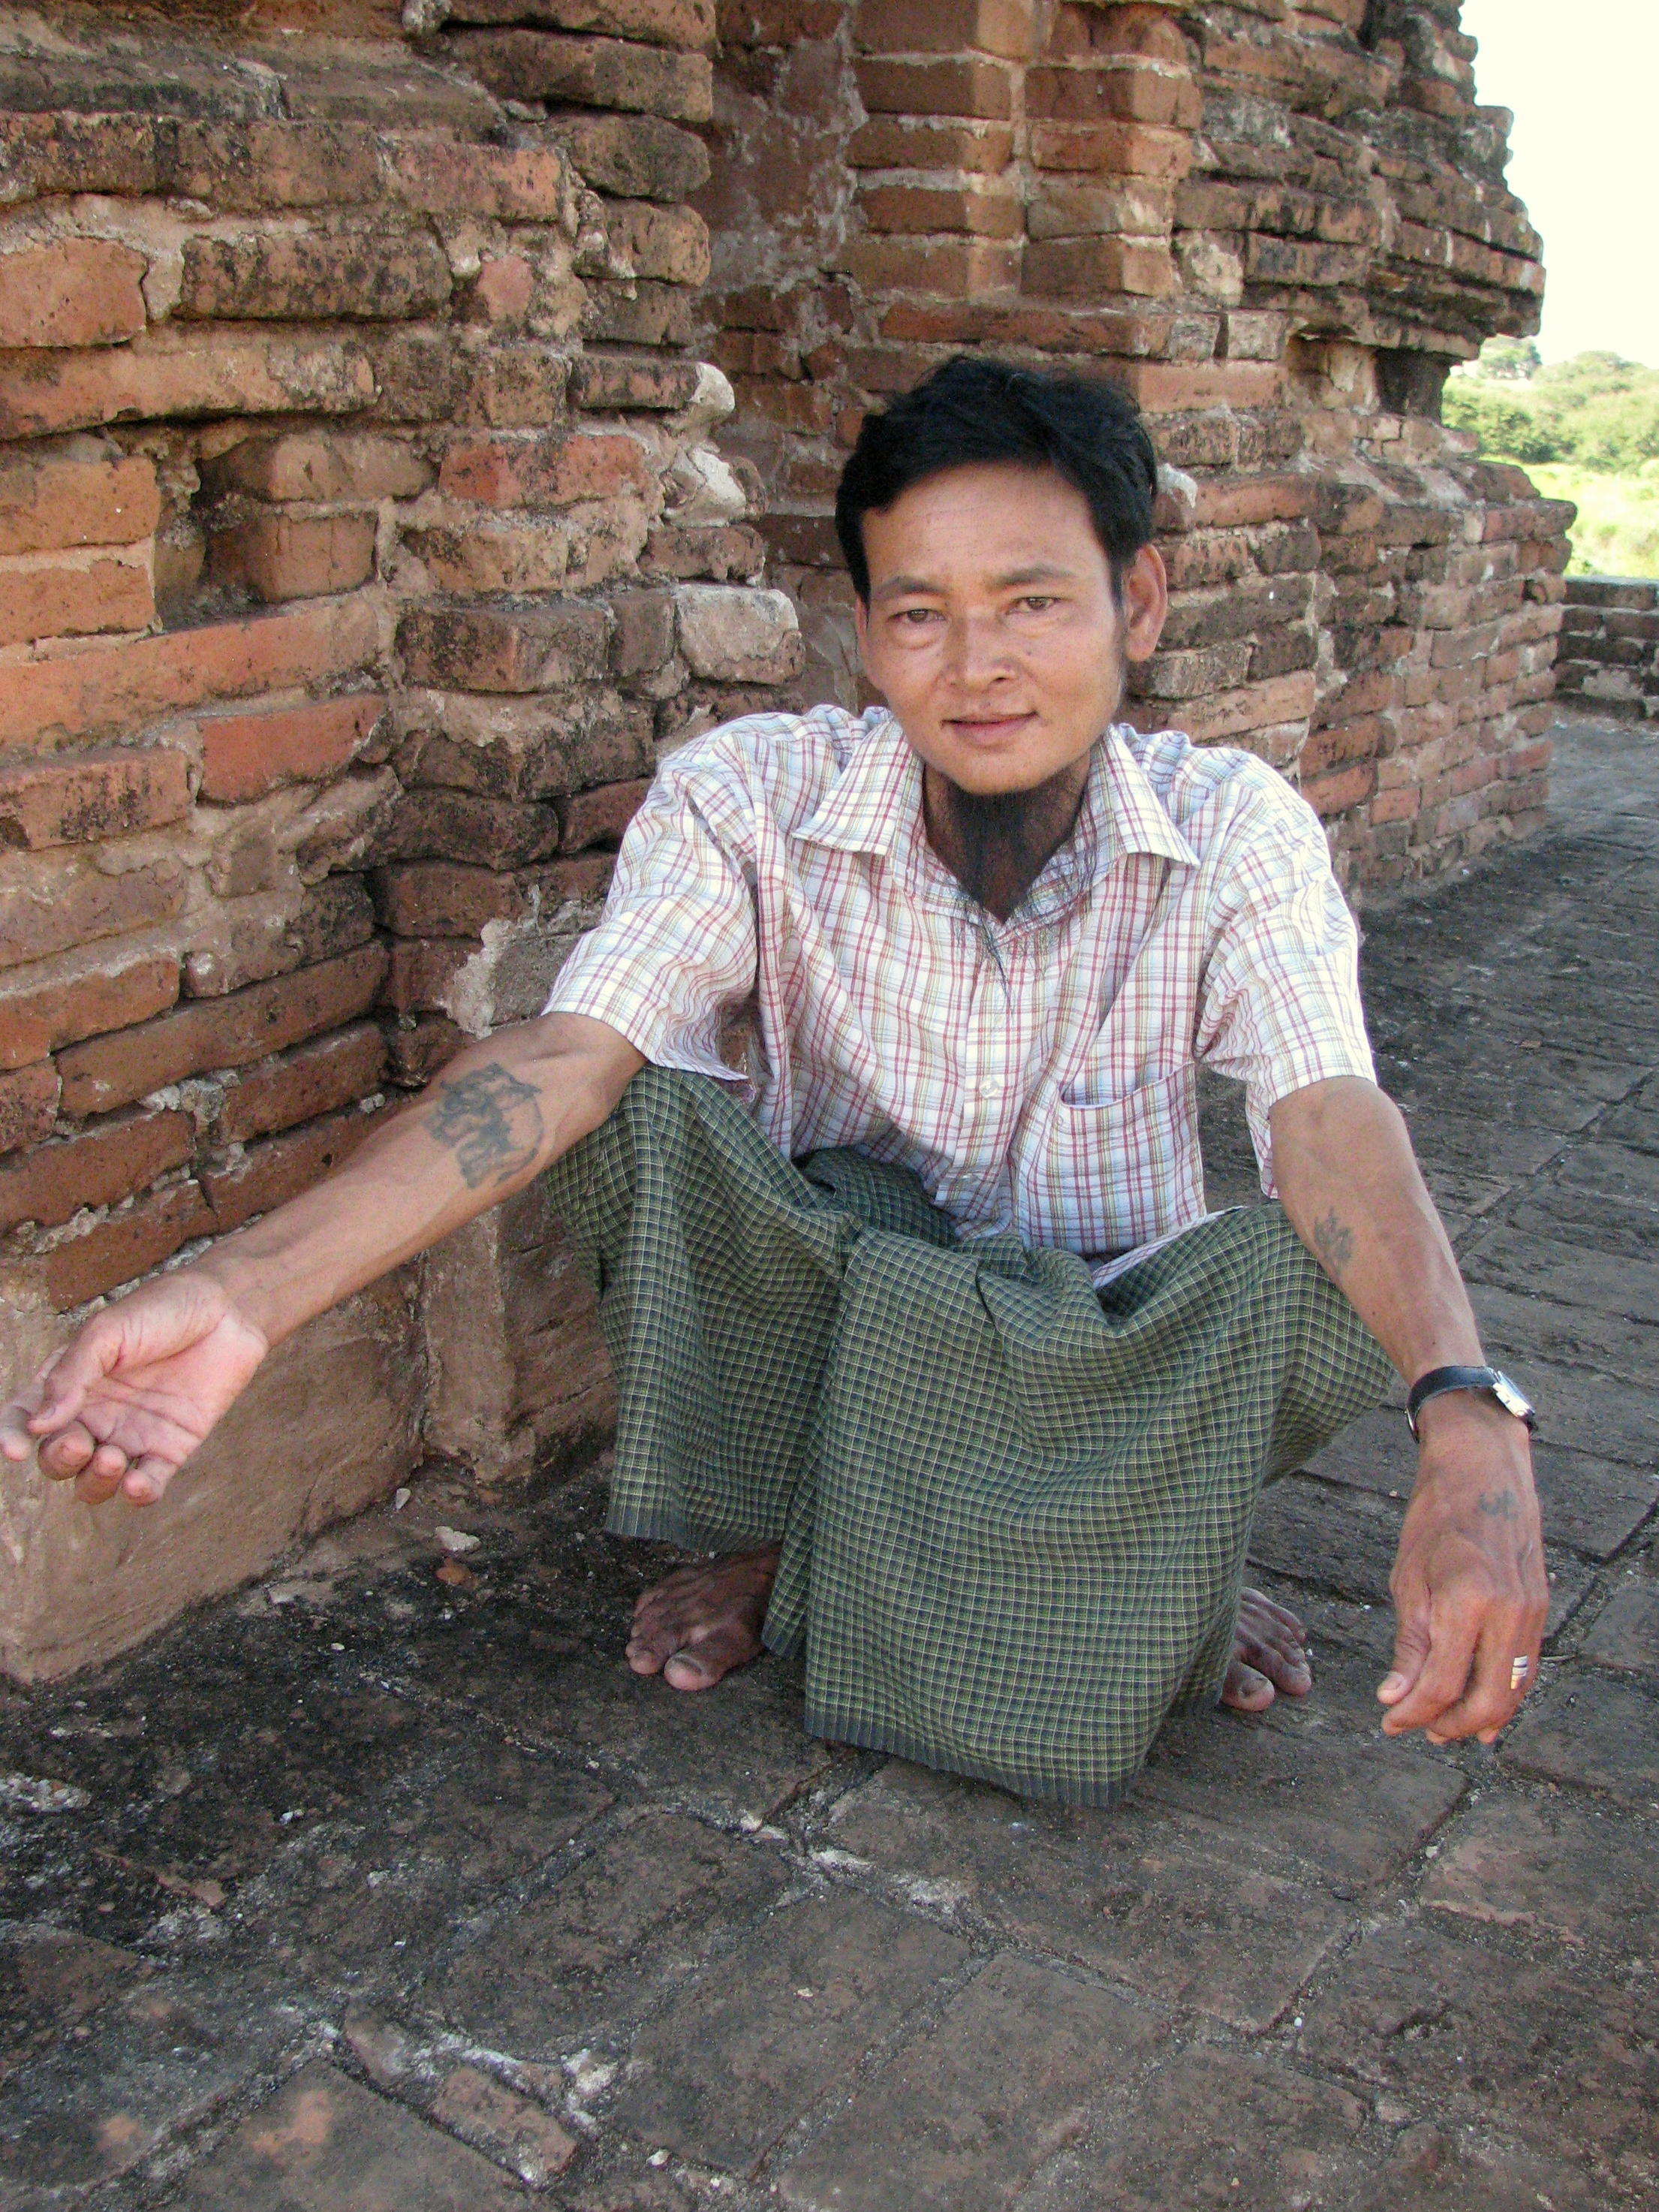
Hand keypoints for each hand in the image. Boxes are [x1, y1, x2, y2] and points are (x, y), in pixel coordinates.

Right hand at [0, 1272, 268, 1507]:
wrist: (229, 1310)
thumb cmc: (162, 1310)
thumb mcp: (108, 1331)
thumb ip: (72, 1375)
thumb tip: (38, 1425)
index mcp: (69, 1384)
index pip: (25, 1418)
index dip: (11, 1437)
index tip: (14, 1451)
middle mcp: (94, 1415)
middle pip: (57, 1458)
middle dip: (59, 1460)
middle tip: (79, 1444)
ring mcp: (131, 1435)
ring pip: (95, 1482)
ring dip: (94, 1482)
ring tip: (111, 1459)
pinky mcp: (170, 1448)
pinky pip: (146, 1484)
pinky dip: (138, 1494)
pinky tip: (137, 1484)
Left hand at [1378, 1393, 1547, 1744]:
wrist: (1483, 1471)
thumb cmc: (1436, 1518)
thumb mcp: (1407, 1581)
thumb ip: (1409, 1645)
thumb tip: (1395, 1698)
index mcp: (1466, 1602)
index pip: (1442, 1684)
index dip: (1413, 1713)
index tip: (1389, 1722)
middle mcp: (1507, 1613)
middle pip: (1486, 1700)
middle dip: (1450, 1726)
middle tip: (1418, 1731)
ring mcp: (1531, 1613)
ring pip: (1513, 1690)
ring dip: (1479, 1717)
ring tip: (1444, 1725)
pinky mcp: (1541, 1609)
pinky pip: (1525, 1667)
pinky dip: (1504, 1692)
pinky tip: (1481, 1703)